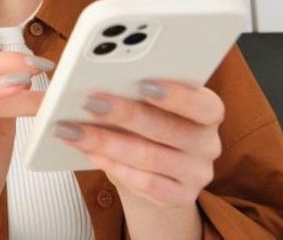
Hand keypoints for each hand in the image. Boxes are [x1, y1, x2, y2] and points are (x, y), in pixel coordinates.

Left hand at [55, 80, 223, 208]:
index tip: (143, 83)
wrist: (158, 174)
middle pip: (166, 128)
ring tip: (74, 131)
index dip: (177, 95)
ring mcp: (196, 174)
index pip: (203, 104)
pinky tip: (90, 153)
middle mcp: (207, 143)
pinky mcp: (181, 197)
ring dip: (106, 143)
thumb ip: (128, 93)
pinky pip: (146, 184)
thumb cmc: (147, 128)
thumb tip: (91, 86)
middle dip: (124, 114)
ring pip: (150, 158)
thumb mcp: (146, 105)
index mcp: (208, 111)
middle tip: (90, 103)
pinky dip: (114, 167)